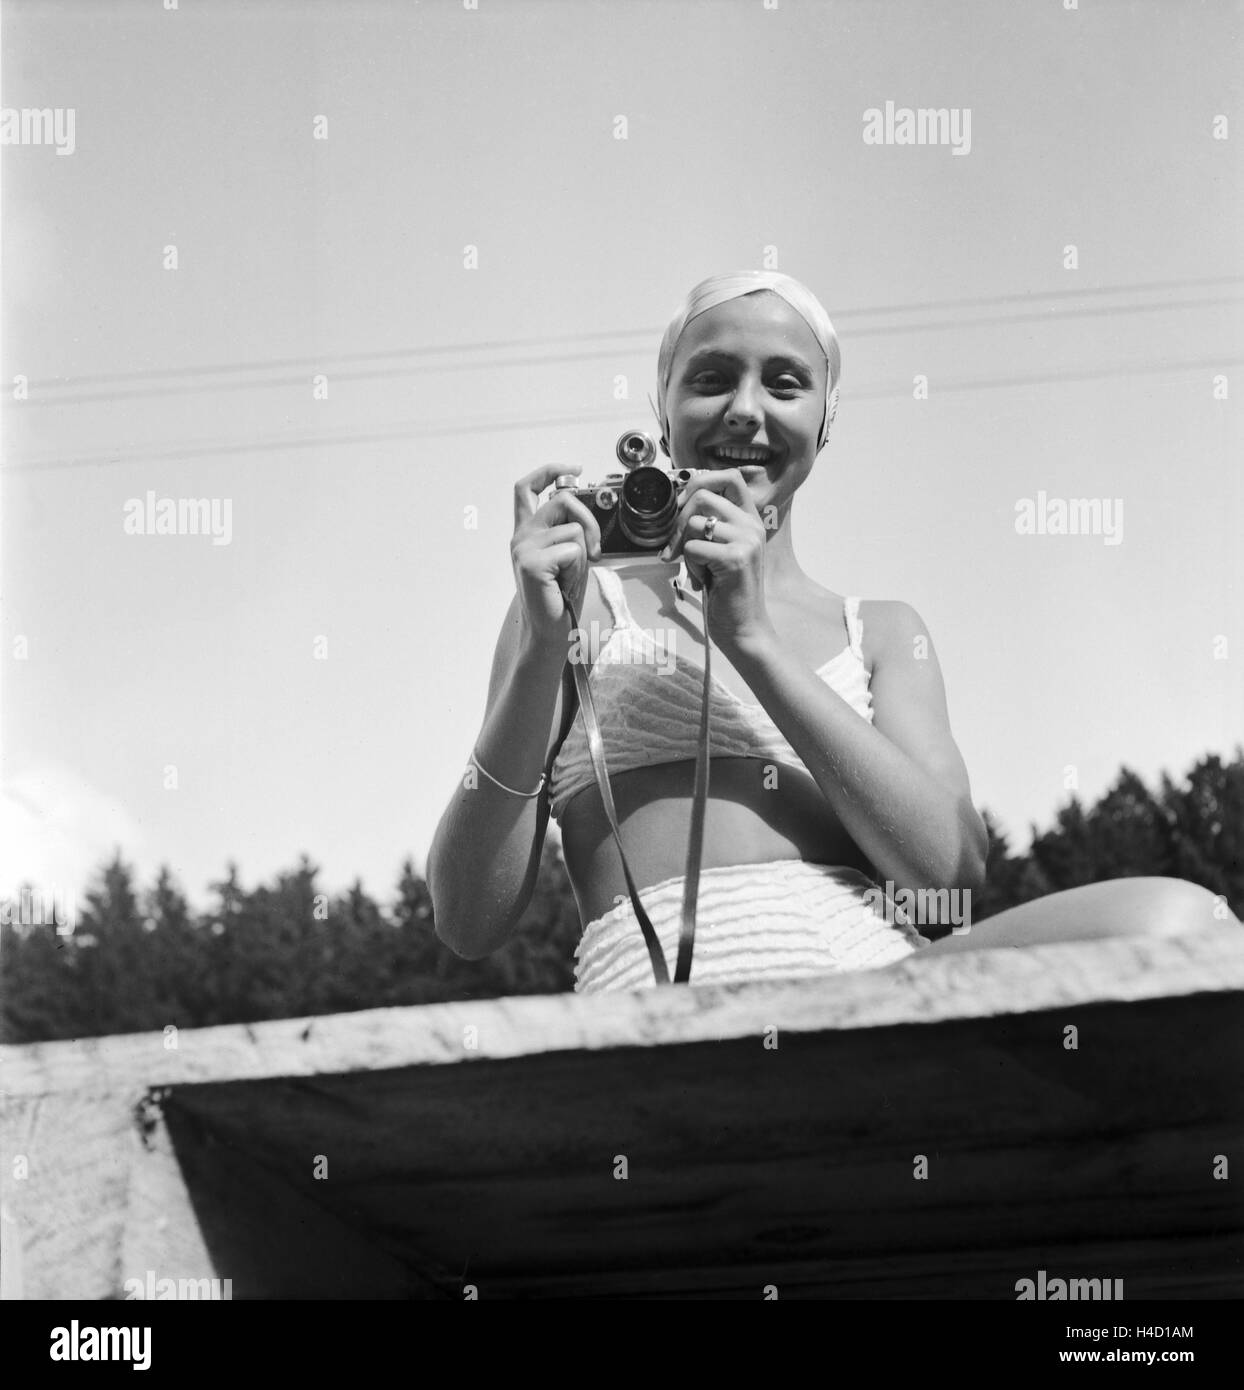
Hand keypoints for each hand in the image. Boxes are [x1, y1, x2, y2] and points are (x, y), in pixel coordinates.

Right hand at [510, 464, 601, 650]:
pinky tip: (564, 584)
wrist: (550, 633)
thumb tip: (585, 512)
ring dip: (584, 554)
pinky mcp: (532, 563)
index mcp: (526, 532)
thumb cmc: (560, 597)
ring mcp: (524, 549)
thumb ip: (567, 531)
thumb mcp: (565, 556)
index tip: (574, 469)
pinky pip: (573, 550)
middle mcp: (521, 536)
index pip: (528, 488)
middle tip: (595, 550)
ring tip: (570, 576)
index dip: (550, 471)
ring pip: (574, 530)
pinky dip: (578, 569)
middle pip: (562, 500)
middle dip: (589, 521)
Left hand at [658, 470, 776, 656]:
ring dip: (685, 548)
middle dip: (679, 520)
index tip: (682, 505)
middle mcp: (752, 525)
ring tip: (698, 569)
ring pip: (693, 523)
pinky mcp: (735, 559)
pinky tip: (703, 580)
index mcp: (750, 519)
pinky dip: (689, 565)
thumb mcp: (721, 551)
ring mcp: (746, 540)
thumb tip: (677, 503)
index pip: (729, 477)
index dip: (700, 482)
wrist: (743, 629)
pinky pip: (692, 548)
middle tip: (675, 546)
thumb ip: (709, 525)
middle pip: (703, 495)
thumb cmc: (727, 592)